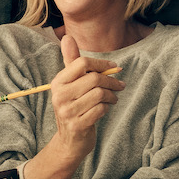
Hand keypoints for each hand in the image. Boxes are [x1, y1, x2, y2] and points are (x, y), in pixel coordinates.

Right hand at [46, 33, 124, 170]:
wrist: (70, 141)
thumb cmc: (74, 107)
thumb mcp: (70, 85)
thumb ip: (71, 62)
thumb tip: (67, 37)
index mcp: (58, 82)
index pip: (82, 63)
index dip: (102, 64)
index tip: (114, 67)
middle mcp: (59, 96)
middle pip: (94, 79)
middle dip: (112, 81)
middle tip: (120, 85)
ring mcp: (67, 112)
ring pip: (99, 94)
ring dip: (112, 96)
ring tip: (114, 98)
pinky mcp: (77, 125)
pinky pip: (100, 110)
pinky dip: (108, 108)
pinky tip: (107, 108)